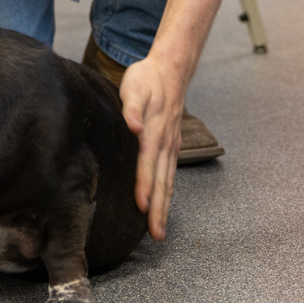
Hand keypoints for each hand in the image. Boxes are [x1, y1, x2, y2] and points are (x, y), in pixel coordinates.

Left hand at [118, 56, 187, 241]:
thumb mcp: (134, 86)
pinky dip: (168, 194)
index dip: (145, 185)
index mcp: (154, 131)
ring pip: (168, 181)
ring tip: (160, 230)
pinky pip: (170, 174)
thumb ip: (131, 108)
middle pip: (162, 180)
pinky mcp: (172, 145)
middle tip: (156, 234)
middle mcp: (165, 142)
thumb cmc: (147, 78)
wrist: (170, 69)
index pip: (147, 163)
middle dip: (158, 208)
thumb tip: (134, 127)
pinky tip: (164, 206)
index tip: (142, 206)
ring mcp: (171, 145)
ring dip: (164, 206)